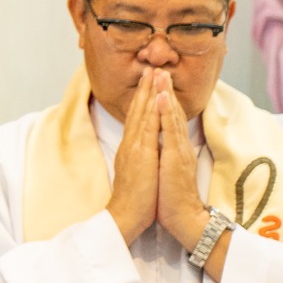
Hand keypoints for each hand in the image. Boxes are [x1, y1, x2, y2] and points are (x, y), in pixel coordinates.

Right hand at [105, 73, 159, 241]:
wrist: (126, 215)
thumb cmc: (134, 199)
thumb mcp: (137, 172)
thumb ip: (140, 157)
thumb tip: (147, 148)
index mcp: (130, 147)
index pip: (137, 117)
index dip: (142, 98)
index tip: (148, 82)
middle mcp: (130, 143)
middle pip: (137, 109)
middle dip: (145, 88)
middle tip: (150, 67)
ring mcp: (134, 146)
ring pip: (142, 112)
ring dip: (149, 91)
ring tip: (154, 73)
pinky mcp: (141, 153)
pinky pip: (148, 126)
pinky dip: (152, 109)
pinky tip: (157, 96)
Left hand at [152, 72, 206, 245]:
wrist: (183, 218)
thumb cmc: (171, 198)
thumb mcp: (166, 169)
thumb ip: (166, 153)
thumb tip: (160, 143)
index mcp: (175, 148)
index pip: (169, 118)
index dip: (163, 98)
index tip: (156, 80)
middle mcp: (179, 146)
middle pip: (172, 112)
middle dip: (165, 89)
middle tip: (159, 67)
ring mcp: (179, 150)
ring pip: (173, 116)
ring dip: (167, 94)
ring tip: (162, 74)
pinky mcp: (177, 158)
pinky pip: (171, 132)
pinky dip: (167, 113)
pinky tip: (163, 98)